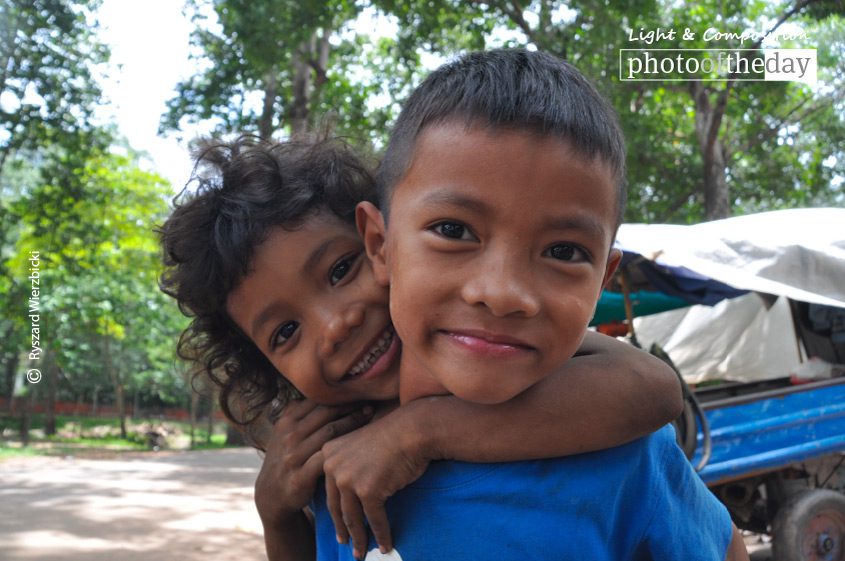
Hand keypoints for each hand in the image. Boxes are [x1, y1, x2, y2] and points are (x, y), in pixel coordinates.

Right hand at [254, 399, 373, 528]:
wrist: (272, 495)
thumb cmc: (286, 459)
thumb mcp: (283, 434)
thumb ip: (299, 414)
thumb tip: (320, 392)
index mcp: (286, 421)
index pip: (317, 400)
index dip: (339, 395)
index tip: (359, 392)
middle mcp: (288, 435)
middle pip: (326, 412)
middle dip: (350, 406)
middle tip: (371, 403)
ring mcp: (293, 455)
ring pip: (330, 432)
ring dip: (353, 423)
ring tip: (370, 418)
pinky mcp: (300, 476)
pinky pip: (327, 458)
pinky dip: (345, 450)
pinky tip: (360, 447)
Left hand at [322, 408, 429, 558]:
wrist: (414, 429)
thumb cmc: (394, 436)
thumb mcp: (361, 446)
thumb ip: (349, 463)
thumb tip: (350, 491)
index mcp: (329, 453)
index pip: (327, 489)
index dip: (333, 511)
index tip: (337, 526)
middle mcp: (333, 466)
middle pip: (336, 506)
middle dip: (342, 528)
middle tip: (345, 543)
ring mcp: (349, 479)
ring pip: (352, 517)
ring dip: (359, 538)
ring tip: (362, 552)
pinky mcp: (368, 491)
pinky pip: (375, 519)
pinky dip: (381, 534)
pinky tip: (386, 545)